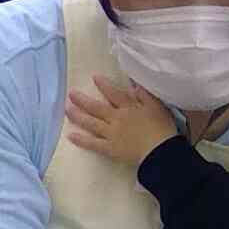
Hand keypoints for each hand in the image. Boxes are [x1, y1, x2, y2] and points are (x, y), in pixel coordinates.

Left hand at [62, 75, 181, 166]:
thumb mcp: (157, 106)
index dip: (104, 85)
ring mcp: (111, 133)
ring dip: (77, 115)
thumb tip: (134, 85)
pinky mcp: (109, 148)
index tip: (94, 77)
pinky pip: (92, 143)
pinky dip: (81, 140)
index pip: (114, 93)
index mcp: (129, 108)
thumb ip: (145, 95)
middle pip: (96, 107)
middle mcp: (116, 118)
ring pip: (91, 123)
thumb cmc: (162, 128)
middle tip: (71, 93)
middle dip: (82, 100)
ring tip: (66, 109)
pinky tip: (70, 135)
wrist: (161, 150)